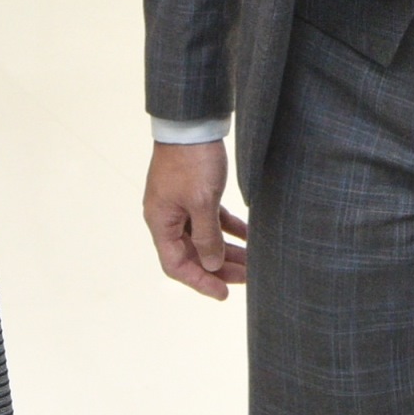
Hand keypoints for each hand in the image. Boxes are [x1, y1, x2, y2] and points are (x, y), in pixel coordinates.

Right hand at [143, 140, 247, 298]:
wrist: (192, 122)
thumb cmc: (192, 160)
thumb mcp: (202, 202)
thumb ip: (206, 237)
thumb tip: (212, 264)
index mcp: (160, 222)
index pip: (176, 265)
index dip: (200, 282)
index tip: (224, 292)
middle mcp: (167, 217)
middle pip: (192, 254)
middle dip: (219, 268)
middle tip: (247, 278)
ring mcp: (181, 206)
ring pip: (204, 239)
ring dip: (227, 251)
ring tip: (252, 262)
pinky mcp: (195, 194)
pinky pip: (211, 220)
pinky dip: (229, 230)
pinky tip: (249, 237)